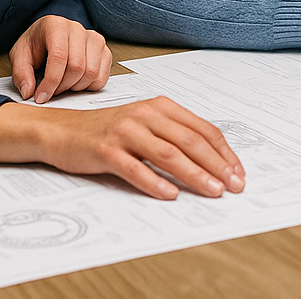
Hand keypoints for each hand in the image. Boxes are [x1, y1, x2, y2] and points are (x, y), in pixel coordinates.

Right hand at [0, 96, 245, 200]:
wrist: (63, 131)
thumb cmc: (109, 130)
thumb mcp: (146, 124)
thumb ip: (174, 134)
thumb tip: (211, 159)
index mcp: (162, 107)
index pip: (202, 129)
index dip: (224, 152)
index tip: (237, 171)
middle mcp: (147, 115)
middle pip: (191, 141)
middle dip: (217, 165)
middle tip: (233, 185)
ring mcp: (126, 131)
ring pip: (169, 154)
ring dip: (194, 175)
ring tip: (212, 191)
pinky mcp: (106, 150)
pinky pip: (135, 168)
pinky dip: (155, 183)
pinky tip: (170, 194)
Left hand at [10, 16, 112, 103]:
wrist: (48, 36)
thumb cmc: (35, 44)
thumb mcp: (19, 56)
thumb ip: (21, 74)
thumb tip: (29, 92)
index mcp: (56, 26)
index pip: (59, 57)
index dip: (50, 82)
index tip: (41, 97)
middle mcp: (78, 29)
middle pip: (77, 67)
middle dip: (62, 87)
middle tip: (51, 92)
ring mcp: (94, 39)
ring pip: (91, 72)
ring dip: (75, 87)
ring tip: (63, 85)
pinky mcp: (104, 50)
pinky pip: (102, 76)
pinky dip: (89, 86)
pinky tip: (76, 83)